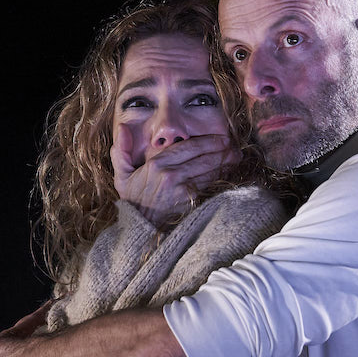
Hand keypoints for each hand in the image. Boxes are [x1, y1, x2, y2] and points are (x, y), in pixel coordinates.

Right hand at [111, 127, 238, 226]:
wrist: (139, 228)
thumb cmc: (133, 201)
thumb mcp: (122, 176)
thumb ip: (121, 150)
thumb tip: (122, 127)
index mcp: (157, 163)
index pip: (189, 147)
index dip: (208, 141)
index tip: (222, 139)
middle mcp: (171, 174)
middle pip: (204, 157)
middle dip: (223, 150)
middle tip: (235, 147)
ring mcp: (182, 188)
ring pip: (210, 171)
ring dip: (226, 163)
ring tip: (236, 157)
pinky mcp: (190, 201)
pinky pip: (209, 186)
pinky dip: (220, 178)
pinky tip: (229, 173)